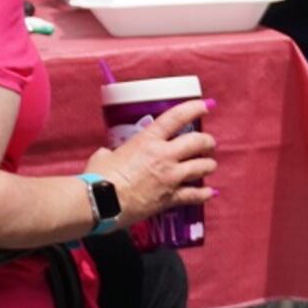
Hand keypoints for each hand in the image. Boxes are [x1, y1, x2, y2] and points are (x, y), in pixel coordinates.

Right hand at [89, 99, 213, 224]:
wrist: (99, 202)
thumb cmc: (98, 176)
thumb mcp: (105, 155)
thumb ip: (116, 151)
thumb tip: (113, 155)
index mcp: (148, 140)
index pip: (176, 118)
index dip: (193, 109)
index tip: (206, 105)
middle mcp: (165, 156)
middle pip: (198, 142)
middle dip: (207, 142)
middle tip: (207, 144)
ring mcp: (171, 177)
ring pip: (204, 167)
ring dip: (208, 165)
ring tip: (208, 165)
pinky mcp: (172, 198)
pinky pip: (196, 195)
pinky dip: (204, 193)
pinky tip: (210, 192)